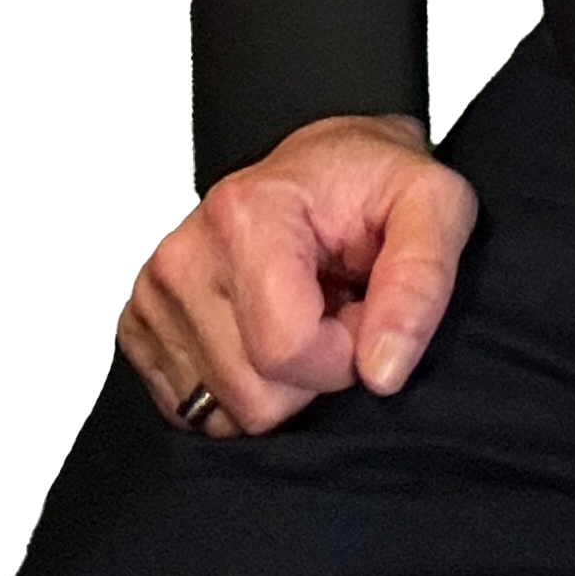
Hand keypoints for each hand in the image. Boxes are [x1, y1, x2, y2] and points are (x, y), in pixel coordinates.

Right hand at [118, 113, 477, 436]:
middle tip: (337, 308)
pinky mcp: (141, 326)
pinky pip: (194, 409)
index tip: (364, 307)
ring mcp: (154, 294)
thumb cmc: (377, 183)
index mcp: (244, 216)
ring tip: (306, 313)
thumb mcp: (434, 205)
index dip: (346, 352)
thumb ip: (422, 282)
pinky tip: (265, 329)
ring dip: (281, 380)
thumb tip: (381, 370)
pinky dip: (242, 384)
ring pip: (224, 411)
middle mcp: (181, 255)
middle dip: (314, 371)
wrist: (324, 164)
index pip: (287, 352)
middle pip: (253, 395)